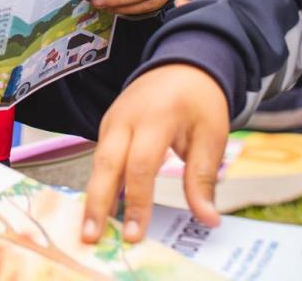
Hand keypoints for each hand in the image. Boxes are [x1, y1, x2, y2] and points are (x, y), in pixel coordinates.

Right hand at [81, 64, 228, 243]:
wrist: (181, 65)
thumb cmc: (199, 101)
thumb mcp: (212, 135)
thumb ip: (203, 177)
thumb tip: (207, 219)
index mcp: (155, 118)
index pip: (141, 166)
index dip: (137, 203)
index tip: (135, 235)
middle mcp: (125, 118)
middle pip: (106, 164)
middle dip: (97, 203)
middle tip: (91, 236)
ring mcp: (112, 120)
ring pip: (97, 162)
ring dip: (93, 196)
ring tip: (89, 229)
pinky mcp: (107, 125)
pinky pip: (100, 157)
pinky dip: (99, 183)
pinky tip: (100, 208)